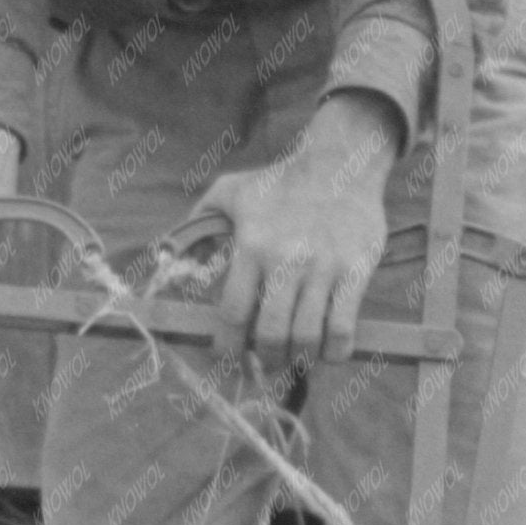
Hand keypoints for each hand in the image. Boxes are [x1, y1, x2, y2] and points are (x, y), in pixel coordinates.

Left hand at [203, 92, 400, 372]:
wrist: (339, 162)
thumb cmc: (280, 181)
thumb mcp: (230, 191)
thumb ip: (197, 222)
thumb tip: (169, 255)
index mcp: (251, 246)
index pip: (232, 313)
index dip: (227, 346)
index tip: (228, 357)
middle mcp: (285, 261)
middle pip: (270, 334)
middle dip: (264, 359)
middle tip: (264, 362)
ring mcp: (323, 269)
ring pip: (307, 337)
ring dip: (298, 358)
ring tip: (295, 357)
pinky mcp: (356, 272)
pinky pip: (343, 328)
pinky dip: (334, 351)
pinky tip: (328, 351)